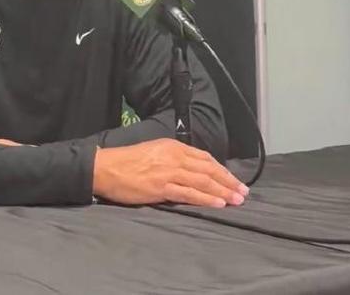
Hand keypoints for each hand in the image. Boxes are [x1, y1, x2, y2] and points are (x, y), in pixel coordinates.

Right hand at [92, 138, 248, 207]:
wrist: (106, 168)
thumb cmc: (126, 162)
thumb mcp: (153, 151)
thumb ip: (172, 158)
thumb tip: (190, 170)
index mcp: (171, 146)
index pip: (204, 157)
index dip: (221, 169)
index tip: (233, 179)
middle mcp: (173, 156)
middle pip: (208, 169)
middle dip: (228, 181)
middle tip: (243, 192)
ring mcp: (168, 172)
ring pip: (203, 181)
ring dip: (223, 191)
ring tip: (237, 200)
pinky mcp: (161, 187)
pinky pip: (189, 193)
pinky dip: (206, 199)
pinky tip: (218, 204)